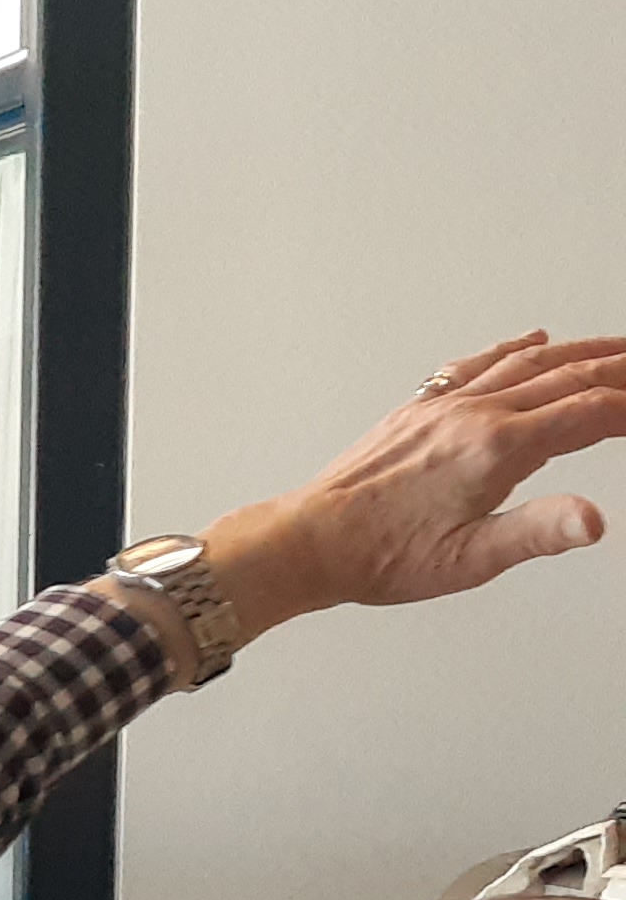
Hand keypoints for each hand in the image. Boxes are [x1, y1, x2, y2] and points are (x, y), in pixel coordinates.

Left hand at [191, 329, 625, 647]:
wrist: (305, 541)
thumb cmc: (379, 556)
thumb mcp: (469, 560)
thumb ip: (537, 534)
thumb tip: (593, 523)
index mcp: (496, 448)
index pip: (589, 413)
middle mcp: (472, 414)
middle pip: (569, 375)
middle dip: (622, 369)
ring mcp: (443, 405)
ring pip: (528, 362)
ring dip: (582, 350)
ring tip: (618, 348)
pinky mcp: (418, 408)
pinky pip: (477, 364)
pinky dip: (515, 348)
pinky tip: (534, 339)